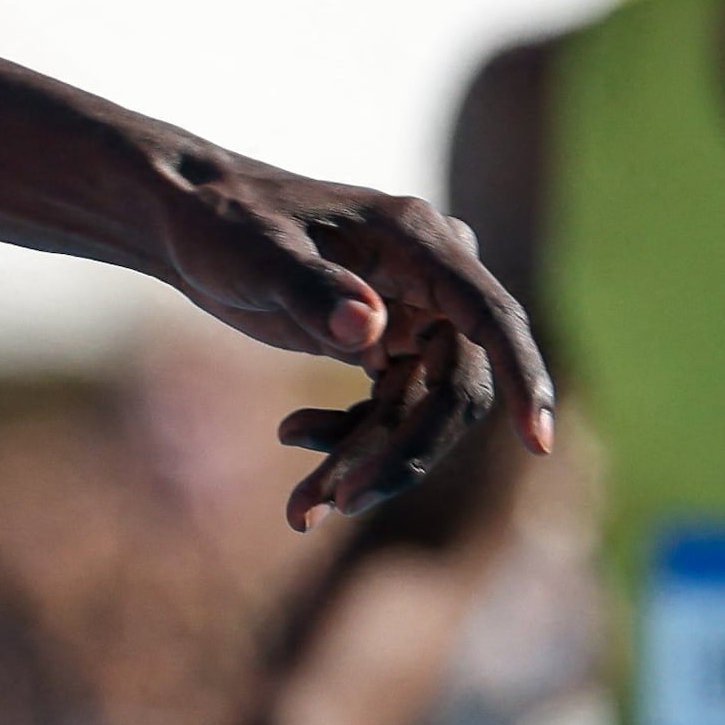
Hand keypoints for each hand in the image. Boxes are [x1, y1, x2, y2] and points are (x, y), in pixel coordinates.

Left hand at [150, 160, 551, 523]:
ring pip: (417, 408)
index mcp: (418, 241)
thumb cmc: (221, 220)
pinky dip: (349, 439)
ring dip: (366, 460)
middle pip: (453, 384)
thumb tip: (371, 330)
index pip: (491, 317)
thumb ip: (310, 289)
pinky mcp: (386, 344)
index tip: (536, 442)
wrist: (187, 217)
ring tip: (302, 507)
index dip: (521, 377)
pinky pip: (389, 409)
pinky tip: (294, 438)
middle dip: (403, 450)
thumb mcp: (256, 254)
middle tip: (340, 502)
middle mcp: (429, 279)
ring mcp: (411, 314)